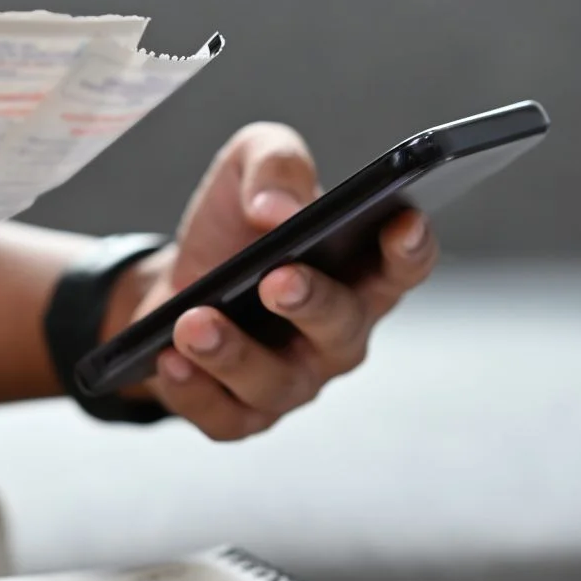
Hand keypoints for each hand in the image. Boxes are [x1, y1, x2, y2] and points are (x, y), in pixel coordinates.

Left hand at [112, 122, 437, 439]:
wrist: (170, 284)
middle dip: (312, 303)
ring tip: (194, 322)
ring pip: (277, 381)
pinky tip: (170, 360)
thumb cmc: (232, 228)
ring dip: (235, 353)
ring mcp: (295, 381)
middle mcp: (339, 335)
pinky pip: (225, 416)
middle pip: (342, 327)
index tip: (401, 222)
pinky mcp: (242, 415)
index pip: (403, 265)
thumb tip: (276, 207)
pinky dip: (194, 391)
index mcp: (360, 272)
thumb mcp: (248, 168)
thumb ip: (276, 165)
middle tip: (277, 279)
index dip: (410, 248)